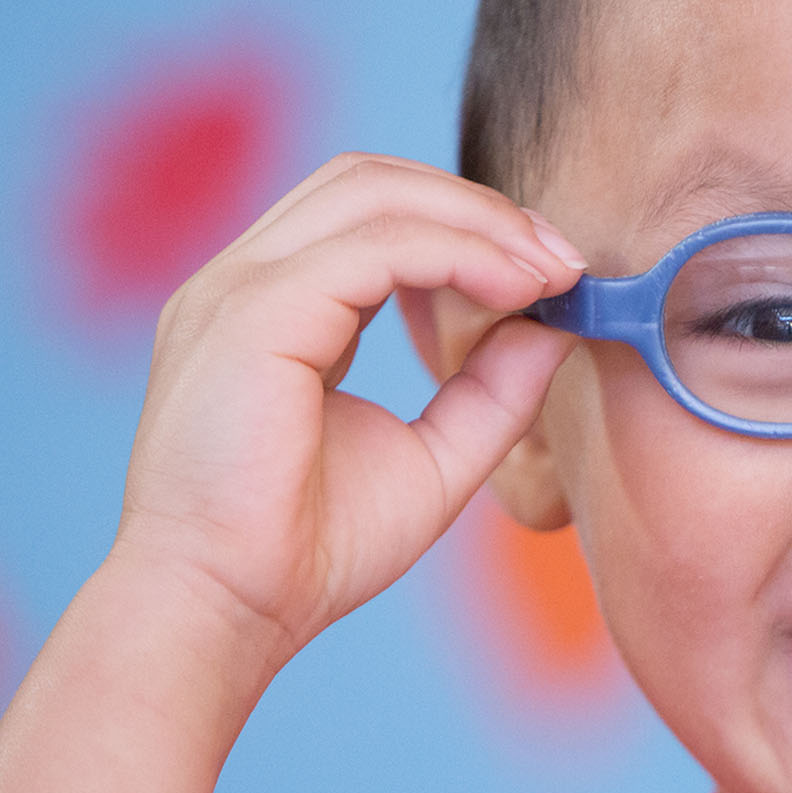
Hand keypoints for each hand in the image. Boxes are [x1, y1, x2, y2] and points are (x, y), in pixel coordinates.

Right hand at [106, 154, 584, 666]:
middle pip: (371, 180)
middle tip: (565, 261)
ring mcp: (237, 289)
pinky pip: (374, 245)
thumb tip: (555, 331)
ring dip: (478, 220)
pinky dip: (459, 253)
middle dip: (480, 206)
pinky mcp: (252, 313)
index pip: (371, 215)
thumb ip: (490, 392)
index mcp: (272, 308)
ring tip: (551, 272)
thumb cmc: (307, 551)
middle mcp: (244, 283)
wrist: (225, 611)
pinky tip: (516, 290)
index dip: (469, 224)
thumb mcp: (431, 458)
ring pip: (372, 193)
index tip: (553, 274)